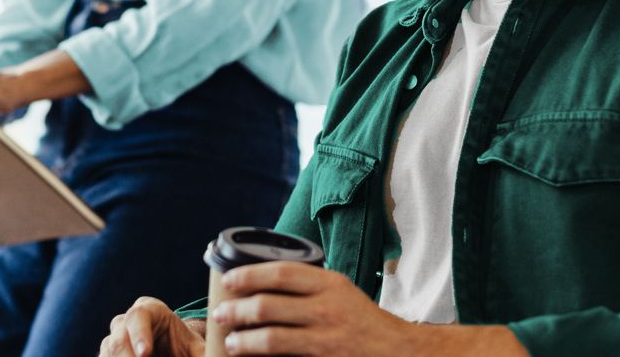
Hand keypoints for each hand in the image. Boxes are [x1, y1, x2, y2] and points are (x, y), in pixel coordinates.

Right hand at [101, 296, 205, 356]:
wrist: (172, 351)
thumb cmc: (185, 347)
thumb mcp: (197, 349)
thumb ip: (204, 353)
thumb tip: (217, 356)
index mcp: (148, 310)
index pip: (138, 316)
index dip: (140, 334)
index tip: (145, 353)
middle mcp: (125, 321)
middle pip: (118, 339)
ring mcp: (113, 339)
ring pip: (108, 353)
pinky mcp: (108, 356)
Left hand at [213, 262, 524, 355]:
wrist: (400, 352)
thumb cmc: (364, 323)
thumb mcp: (342, 294)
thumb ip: (310, 288)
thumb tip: (263, 283)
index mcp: (330, 283)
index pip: (282, 271)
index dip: (249, 274)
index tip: (228, 280)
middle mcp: (328, 307)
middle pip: (269, 304)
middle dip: (237, 310)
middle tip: (220, 313)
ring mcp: (326, 337)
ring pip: (272, 337)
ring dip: (243, 340)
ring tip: (230, 341)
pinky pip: (285, 356)